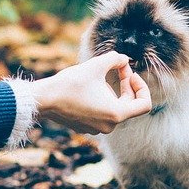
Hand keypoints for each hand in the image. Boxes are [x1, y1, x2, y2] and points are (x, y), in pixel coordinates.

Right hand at [28, 51, 151, 134]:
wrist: (44, 99)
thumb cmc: (70, 83)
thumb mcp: (96, 65)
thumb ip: (116, 59)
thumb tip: (124, 59)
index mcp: (116, 114)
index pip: (144, 104)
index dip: (142, 86)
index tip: (130, 74)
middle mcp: (109, 126)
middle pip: (129, 104)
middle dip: (126, 84)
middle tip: (117, 67)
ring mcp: (97, 129)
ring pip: (114, 108)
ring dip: (112, 91)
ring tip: (98, 77)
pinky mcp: (86, 127)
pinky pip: (101, 113)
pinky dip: (101, 100)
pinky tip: (88, 87)